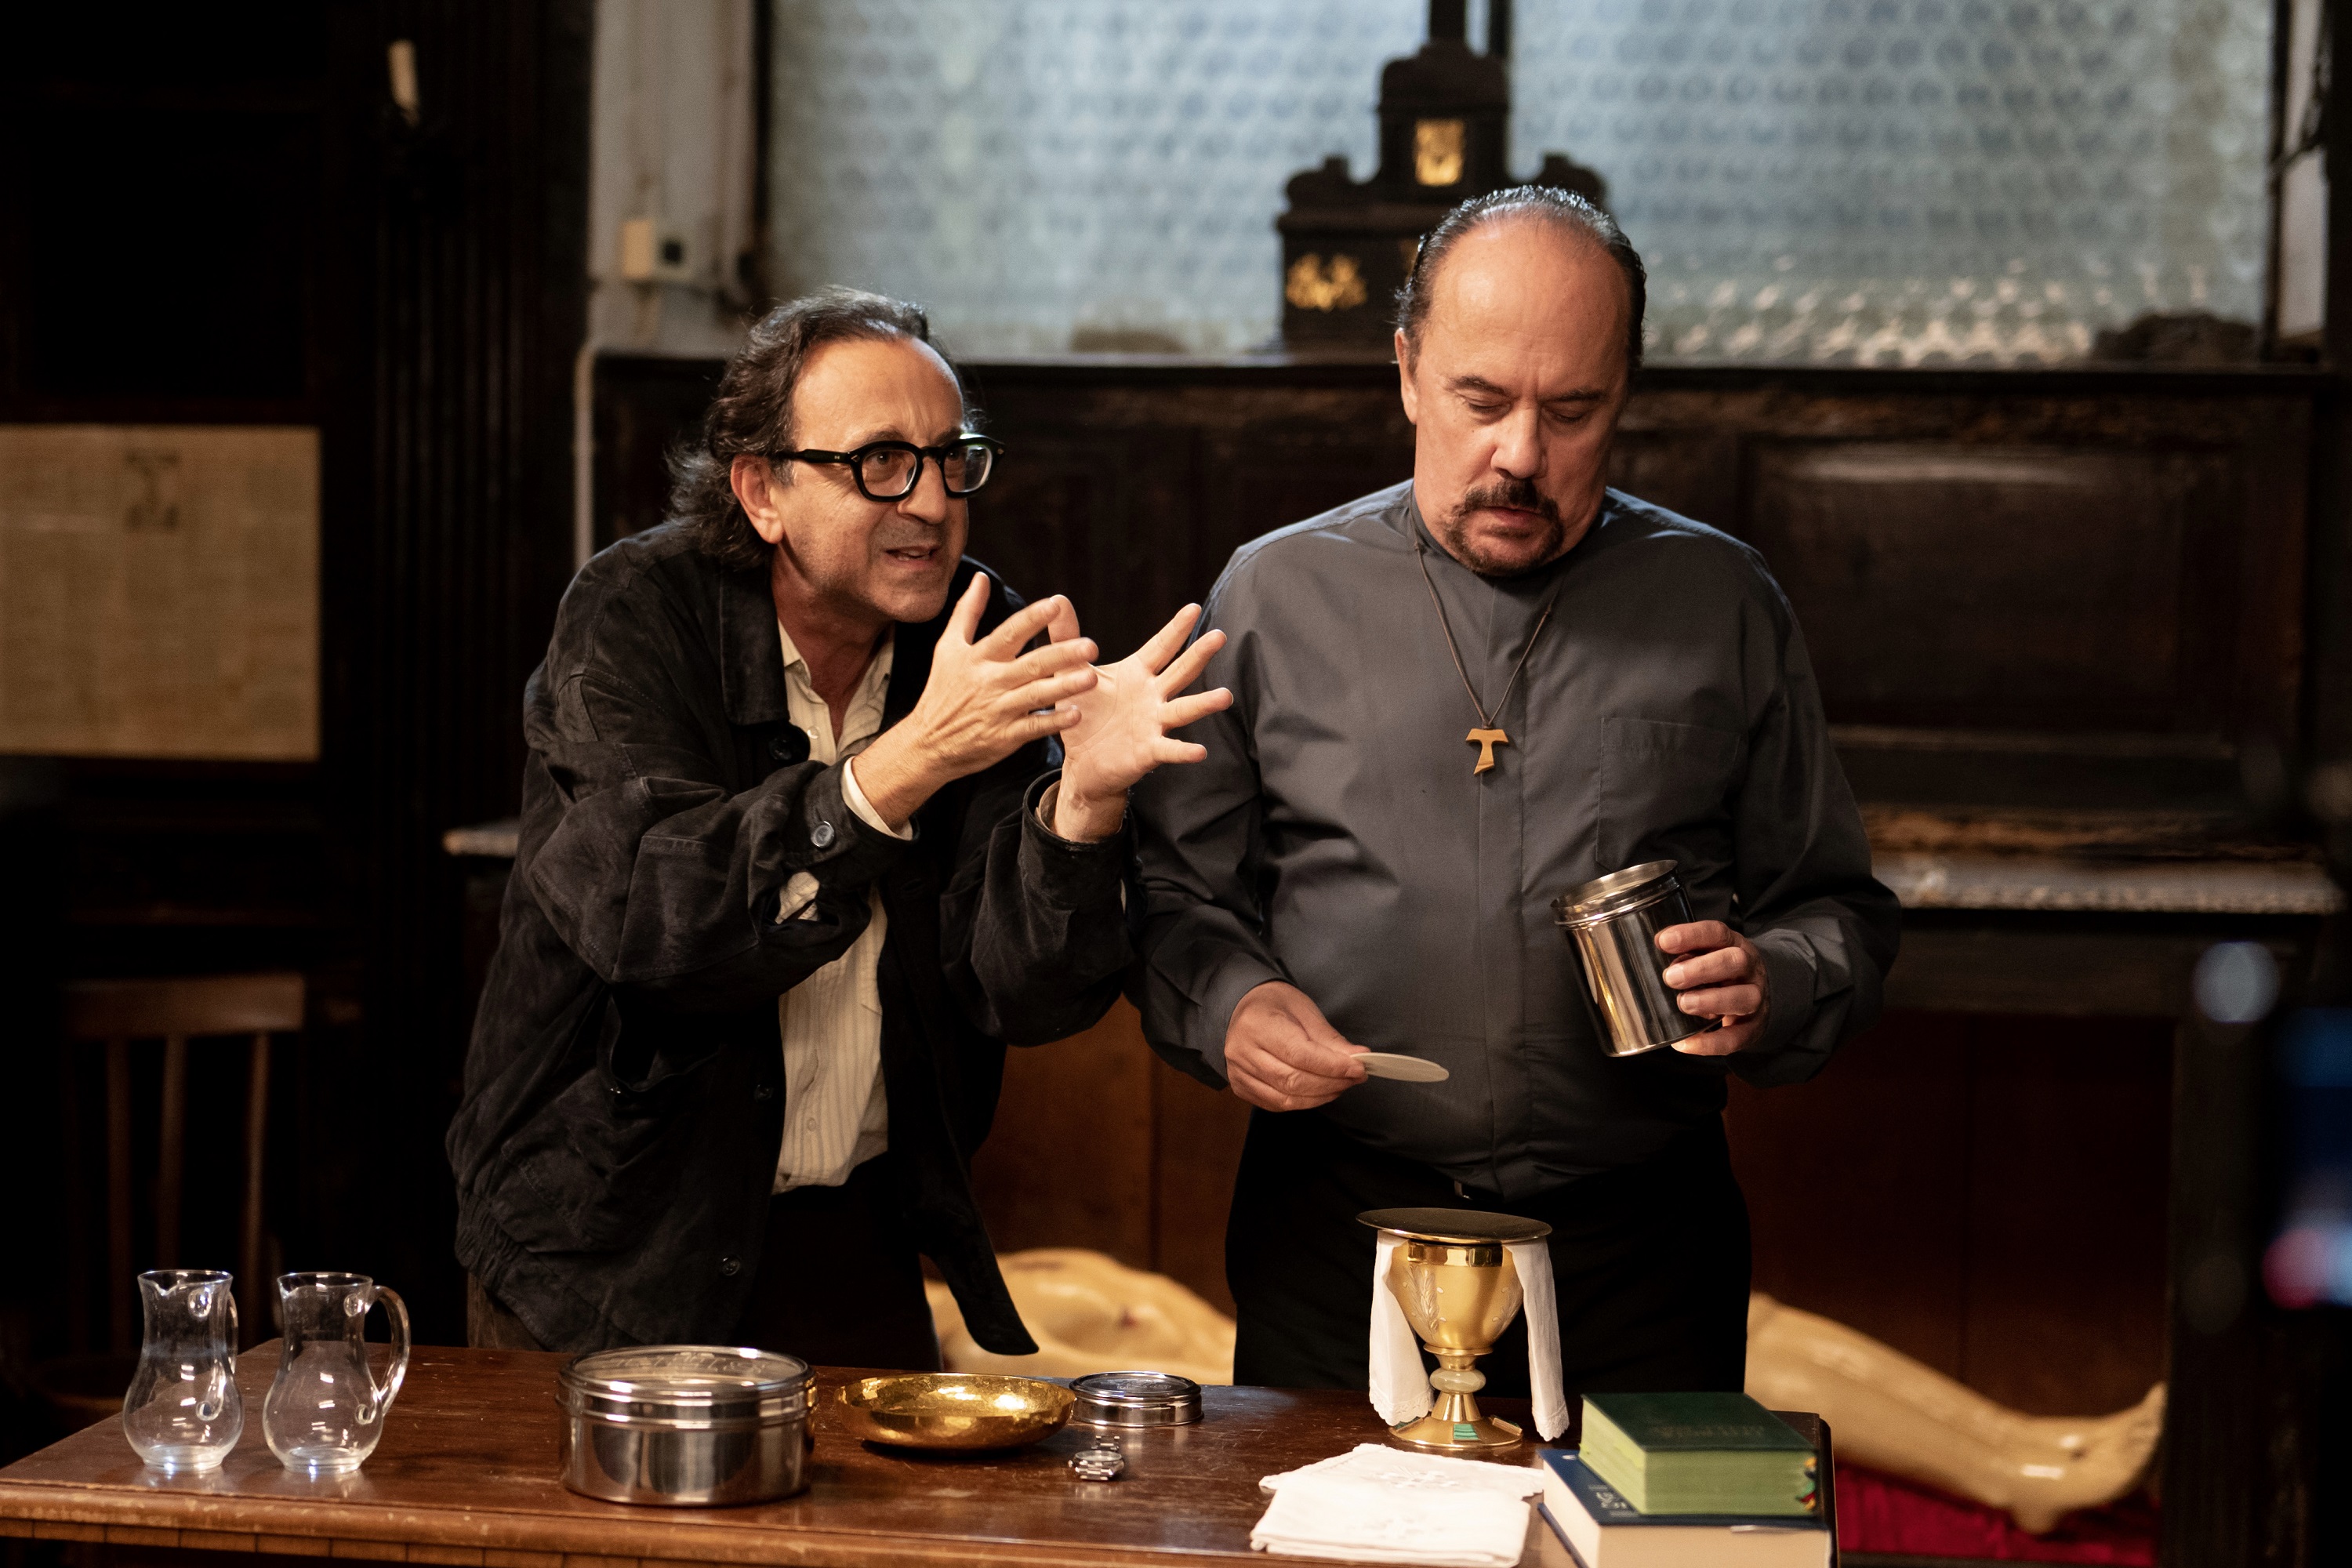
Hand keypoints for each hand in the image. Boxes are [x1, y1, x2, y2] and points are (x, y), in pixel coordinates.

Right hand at [854, 575, 1097, 827]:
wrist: (927, 743)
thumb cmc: (942, 690)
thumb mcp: (948, 648)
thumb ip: (967, 611)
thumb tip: (981, 578)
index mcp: (978, 658)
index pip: (1008, 633)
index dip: (1031, 619)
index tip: (1055, 605)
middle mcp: (990, 682)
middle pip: (1030, 664)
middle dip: (1062, 654)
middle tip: (1091, 646)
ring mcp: (998, 710)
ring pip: (1035, 695)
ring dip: (1064, 687)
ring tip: (1091, 677)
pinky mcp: (1004, 737)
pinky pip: (1032, 728)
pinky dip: (1053, 723)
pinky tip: (1075, 714)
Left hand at [1049, 602, 1233, 841]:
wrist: (1081, 761)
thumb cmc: (1083, 714)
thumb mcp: (1071, 673)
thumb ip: (1067, 638)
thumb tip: (1058, 599)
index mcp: (1137, 674)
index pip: (1160, 647)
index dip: (1176, 629)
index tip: (1194, 608)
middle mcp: (1152, 696)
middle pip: (1180, 672)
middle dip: (1199, 654)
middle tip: (1220, 636)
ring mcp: (1154, 724)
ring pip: (1183, 710)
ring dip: (1204, 703)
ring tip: (1225, 696)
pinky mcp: (1148, 751)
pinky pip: (1169, 750)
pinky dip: (1184, 751)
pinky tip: (1200, 751)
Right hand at [1223, 981, 1367, 1109]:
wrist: (1242, 1007)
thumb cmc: (1274, 1005)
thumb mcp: (1305, 1010)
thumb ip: (1329, 1039)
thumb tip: (1356, 1059)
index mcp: (1257, 1025)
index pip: (1300, 1055)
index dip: (1333, 1066)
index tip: (1359, 1068)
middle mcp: (1242, 1051)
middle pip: (1293, 1081)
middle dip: (1331, 1083)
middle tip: (1355, 1077)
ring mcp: (1237, 1072)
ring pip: (1285, 1098)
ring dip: (1320, 1096)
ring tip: (1341, 1085)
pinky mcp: (1240, 1087)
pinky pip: (1276, 1104)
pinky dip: (1303, 1102)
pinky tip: (1319, 1092)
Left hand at [1655, 921, 1769, 1055]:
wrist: (1764, 994)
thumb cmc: (1722, 971)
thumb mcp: (1709, 954)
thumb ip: (1685, 955)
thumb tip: (1649, 960)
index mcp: (1733, 945)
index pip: (1716, 933)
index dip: (1691, 935)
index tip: (1663, 941)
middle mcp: (1748, 969)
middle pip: (1734, 961)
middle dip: (1701, 969)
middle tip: (1671, 977)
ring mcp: (1754, 998)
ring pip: (1743, 998)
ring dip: (1710, 1000)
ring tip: (1683, 1004)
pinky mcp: (1752, 1028)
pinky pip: (1735, 1038)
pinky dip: (1709, 1043)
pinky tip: (1684, 1043)